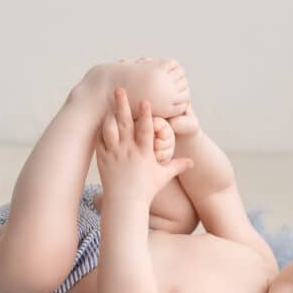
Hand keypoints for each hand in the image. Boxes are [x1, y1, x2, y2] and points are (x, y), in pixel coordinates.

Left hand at [96, 88, 193, 202]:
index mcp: (144, 153)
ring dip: (108, 115)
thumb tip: (192, 162)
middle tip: (119, 89)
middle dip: (122, 105)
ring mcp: (114, 154)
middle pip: (125, 124)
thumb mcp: (163, 177)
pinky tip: (100, 120)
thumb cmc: (146, 190)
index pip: (146, 130)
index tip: (145, 100)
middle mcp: (128, 151)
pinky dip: (100, 130)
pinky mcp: (103, 159)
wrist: (125, 204)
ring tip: (108, 104)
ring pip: (109, 130)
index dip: (146, 114)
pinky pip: (100, 140)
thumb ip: (177, 166)